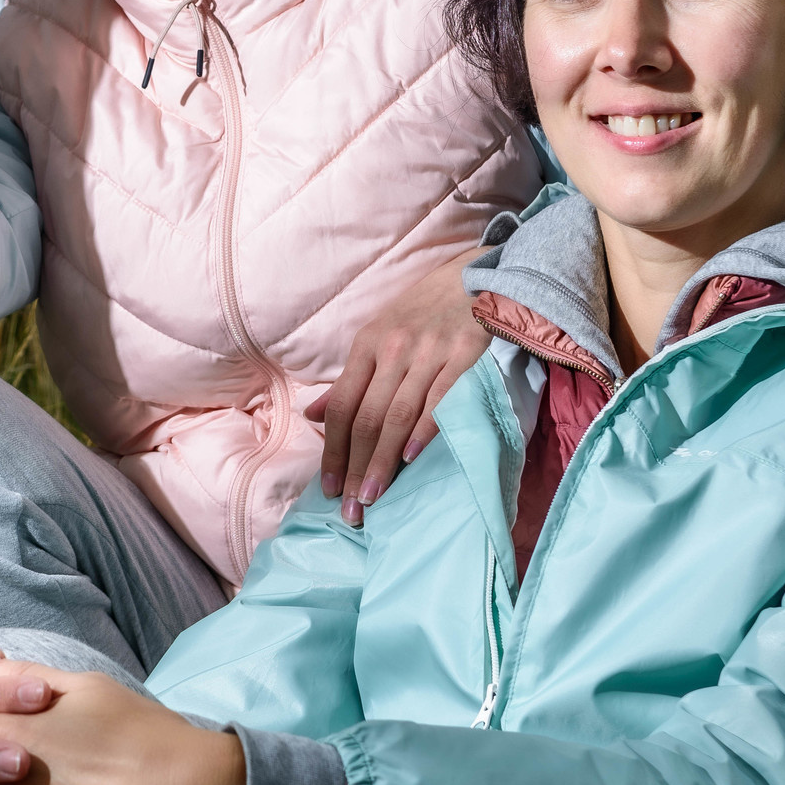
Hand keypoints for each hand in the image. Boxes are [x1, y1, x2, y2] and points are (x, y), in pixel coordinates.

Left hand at [311, 249, 487, 526]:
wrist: (473, 274)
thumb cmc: (420, 313)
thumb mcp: (376, 336)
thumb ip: (348, 380)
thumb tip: (311, 415)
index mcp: (367, 345)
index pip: (341, 405)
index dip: (332, 449)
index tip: (328, 488)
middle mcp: (394, 349)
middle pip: (366, 417)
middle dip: (356, 467)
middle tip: (351, 510)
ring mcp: (430, 352)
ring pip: (398, 414)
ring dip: (383, 461)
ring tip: (374, 497)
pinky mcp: (466, 352)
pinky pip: (442, 396)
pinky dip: (425, 428)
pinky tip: (411, 458)